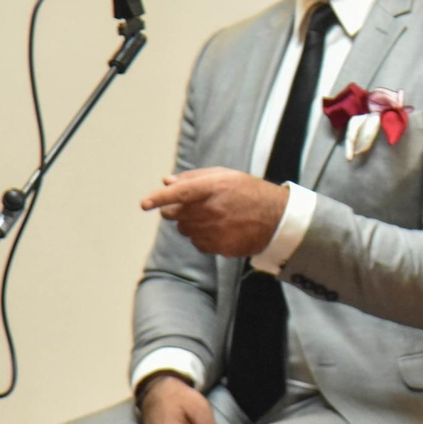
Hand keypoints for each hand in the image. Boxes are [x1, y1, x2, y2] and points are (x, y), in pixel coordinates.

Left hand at [141, 167, 288, 256]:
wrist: (277, 218)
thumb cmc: (249, 192)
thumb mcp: (226, 176)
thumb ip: (194, 178)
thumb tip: (166, 181)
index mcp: (213, 188)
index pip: (179, 193)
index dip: (159, 198)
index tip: (144, 204)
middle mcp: (212, 210)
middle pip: (174, 214)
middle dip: (175, 210)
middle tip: (192, 206)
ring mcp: (215, 230)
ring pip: (184, 230)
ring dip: (190, 224)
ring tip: (212, 217)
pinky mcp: (219, 247)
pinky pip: (197, 243)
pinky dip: (201, 237)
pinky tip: (219, 230)